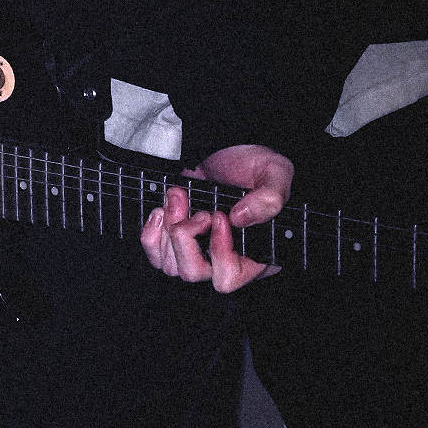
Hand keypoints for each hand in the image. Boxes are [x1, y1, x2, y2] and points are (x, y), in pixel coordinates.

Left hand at [140, 143, 293, 291]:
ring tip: (179, 197)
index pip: (228, 279)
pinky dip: (152, 234)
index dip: (219, 254)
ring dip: (169, 229)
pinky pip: (155, 255)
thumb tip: (240, 218)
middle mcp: (223, 260)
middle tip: (197, 209)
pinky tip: (162, 210)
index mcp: (252, 255)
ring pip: (170, 266)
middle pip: (193, 273)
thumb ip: (270, 197)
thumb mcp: (275, 173)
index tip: (218, 217)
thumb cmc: (255, 166)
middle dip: (186, 238)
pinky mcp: (175, 243)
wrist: (228, 148)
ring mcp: (197, 253)